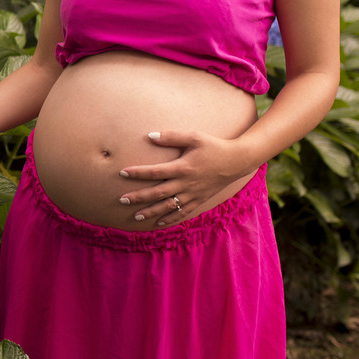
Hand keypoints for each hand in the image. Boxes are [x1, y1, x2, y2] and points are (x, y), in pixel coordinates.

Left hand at [117, 130, 249, 225]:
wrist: (236, 161)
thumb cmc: (213, 146)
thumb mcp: (194, 136)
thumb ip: (171, 137)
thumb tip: (149, 135)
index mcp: (183, 167)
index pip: (155, 172)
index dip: (138, 173)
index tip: (122, 173)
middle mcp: (186, 183)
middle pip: (158, 193)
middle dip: (139, 197)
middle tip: (121, 200)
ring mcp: (193, 194)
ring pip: (168, 206)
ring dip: (151, 212)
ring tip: (135, 216)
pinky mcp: (199, 200)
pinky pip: (183, 212)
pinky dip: (170, 218)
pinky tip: (158, 223)